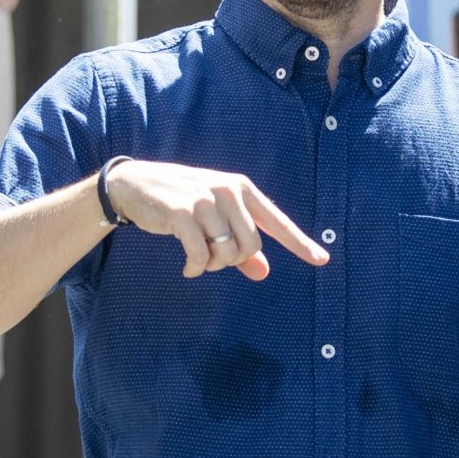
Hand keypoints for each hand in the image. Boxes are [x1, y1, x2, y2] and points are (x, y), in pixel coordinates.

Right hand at [103, 159, 327, 280]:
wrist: (135, 185)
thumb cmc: (182, 203)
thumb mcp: (214, 220)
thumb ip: (241, 247)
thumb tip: (264, 273)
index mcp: (241, 188)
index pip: (276, 220)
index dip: (299, 243)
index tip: (322, 260)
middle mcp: (227, 190)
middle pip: (249, 245)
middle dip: (231, 261)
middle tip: (212, 258)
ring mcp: (204, 200)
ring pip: (226, 252)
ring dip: (211, 265)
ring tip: (198, 259)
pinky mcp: (181, 212)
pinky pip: (201, 255)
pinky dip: (196, 268)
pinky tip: (188, 269)